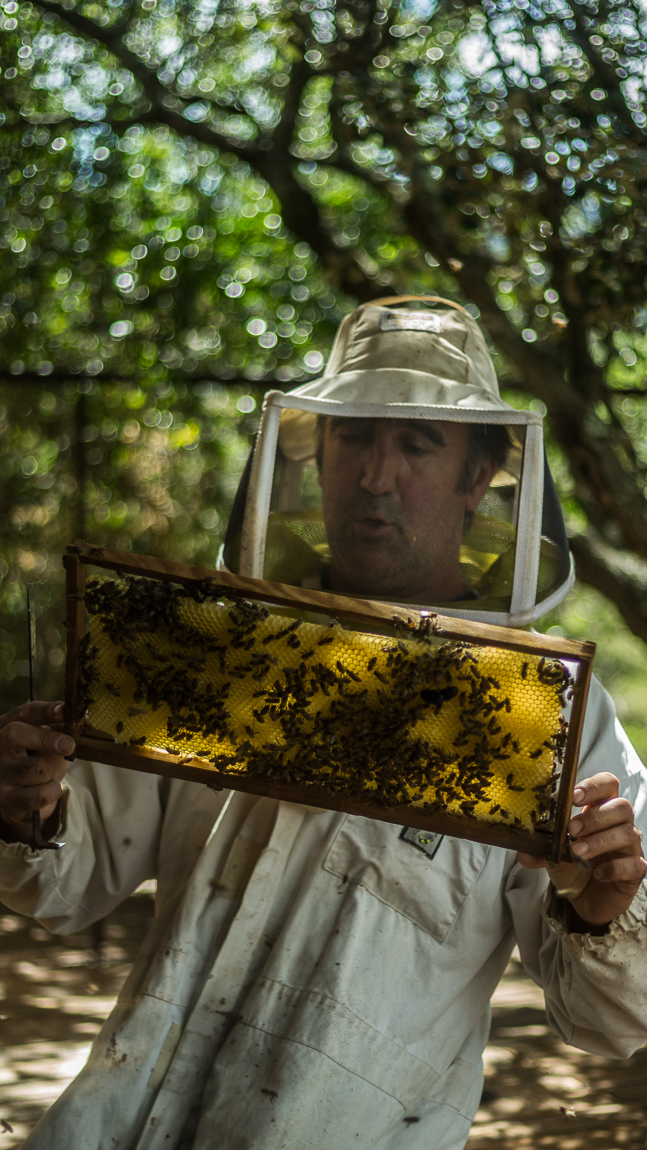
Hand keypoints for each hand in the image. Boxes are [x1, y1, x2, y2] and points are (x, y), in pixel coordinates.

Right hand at [0, 701, 74, 844]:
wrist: (25, 799)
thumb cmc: (38, 763)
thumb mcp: (50, 743)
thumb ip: (61, 730)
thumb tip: (81, 719)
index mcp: (8, 725)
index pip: (25, 712)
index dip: (46, 711)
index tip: (64, 711)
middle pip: (15, 734)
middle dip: (46, 738)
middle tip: (69, 746)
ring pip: (35, 767)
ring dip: (51, 773)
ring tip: (47, 776)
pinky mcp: (5, 799)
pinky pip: (39, 794)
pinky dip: (52, 792)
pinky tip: (46, 791)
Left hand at [518, 772, 646, 927]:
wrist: (585, 899)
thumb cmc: (572, 867)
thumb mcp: (552, 856)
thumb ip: (539, 850)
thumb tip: (523, 851)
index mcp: (599, 810)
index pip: (607, 784)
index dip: (594, 786)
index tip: (573, 797)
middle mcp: (618, 824)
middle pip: (622, 806)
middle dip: (595, 816)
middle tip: (573, 829)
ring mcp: (630, 847)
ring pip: (628, 833)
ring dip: (600, 841)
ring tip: (577, 852)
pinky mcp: (636, 870)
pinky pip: (634, 864)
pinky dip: (615, 868)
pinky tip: (597, 874)